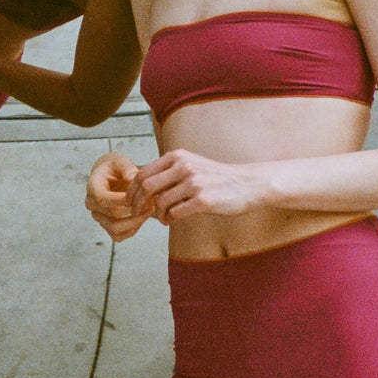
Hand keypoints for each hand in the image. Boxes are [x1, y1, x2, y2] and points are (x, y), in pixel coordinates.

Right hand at [85, 151, 152, 240]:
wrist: (113, 175)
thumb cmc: (116, 167)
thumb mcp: (121, 161)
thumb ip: (127, 168)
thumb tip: (132, 178)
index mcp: (92, 186)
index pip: (103, 199)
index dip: (122, 200)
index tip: (142, 195)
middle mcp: (91, 204)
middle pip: (112, 215)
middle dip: (134, 210)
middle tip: (152, 202)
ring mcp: (98, 216)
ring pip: (115, 229)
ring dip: (135, 222)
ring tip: (150, 210)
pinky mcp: (106, 225)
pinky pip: (118, 236)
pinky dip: (133, 229)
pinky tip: (143, 216)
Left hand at [127, 149, 261, 223]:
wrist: (248, 184)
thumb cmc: (217, 178)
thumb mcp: (192, 165)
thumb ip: (169, 172)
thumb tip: (141, 187)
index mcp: (178, 156)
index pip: (143, 172)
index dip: (132, 190)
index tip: (130, 201)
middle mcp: (184, 166)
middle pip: (146, 187)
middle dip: (137, 203)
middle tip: (138, 213)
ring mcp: (194, 183)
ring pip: (160, 202)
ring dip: (157, 214)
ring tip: (163, 218)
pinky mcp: (203, 200)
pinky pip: (175, 213)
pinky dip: (169, 220)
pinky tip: (171, 220)